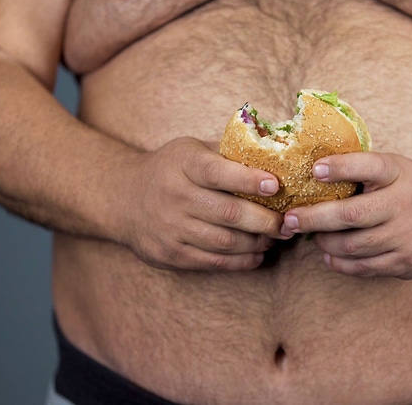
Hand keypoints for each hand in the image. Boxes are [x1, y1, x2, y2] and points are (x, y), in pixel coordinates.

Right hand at [122, 137, 291, 270]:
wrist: (123, 198)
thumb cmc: (171, 169)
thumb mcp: (191, 149)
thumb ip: (228, 152)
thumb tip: (278, 153)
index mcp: (183, 164)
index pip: (218, 172)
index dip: (248, 179)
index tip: (275, 185)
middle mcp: (175, 196)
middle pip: (229, 213)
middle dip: (265, 221)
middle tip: (288, 223)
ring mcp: (171, 228)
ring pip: (225, 242)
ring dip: (258, 242)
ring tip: (276, 238)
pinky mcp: (170, 254)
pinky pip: (214, 262)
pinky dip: (241, 260)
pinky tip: (257, 254)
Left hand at [281, 152, 411, 278]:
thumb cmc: (411, 187)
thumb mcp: (393, 167)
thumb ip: (360, 169)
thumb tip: (311, 172)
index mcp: (398, 174)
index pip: (368, 166)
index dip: (340, 167)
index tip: (315, 170)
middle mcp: (404, 204)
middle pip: (351, 215)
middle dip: (313, 219)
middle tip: (289, 220)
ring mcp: (407, 237)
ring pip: (352, 246)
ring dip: (325, 242)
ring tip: (313, 236)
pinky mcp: (407, 263)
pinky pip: (364, 268)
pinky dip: (340, 262)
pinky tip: (329, 254)